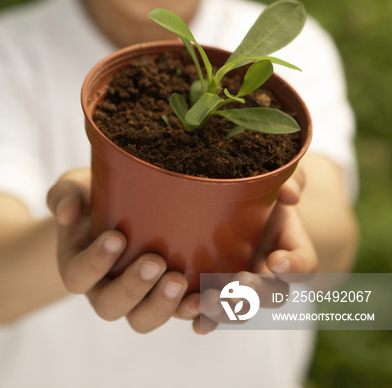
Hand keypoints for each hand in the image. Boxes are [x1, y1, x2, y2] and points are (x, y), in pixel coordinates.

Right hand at [47, 168, 191, 332]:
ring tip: (182, 282)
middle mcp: (105, 290)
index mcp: (79, 266)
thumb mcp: (75, 187)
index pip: (79, 276)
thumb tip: (67, 212)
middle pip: (112, 306)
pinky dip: (198, 312)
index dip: (96, 262)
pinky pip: (181, 315)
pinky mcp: (168, 298)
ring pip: (145, 318)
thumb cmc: (95, 196)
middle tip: (155, 262)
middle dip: (135, 287)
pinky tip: (213, 299)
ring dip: (165, 306)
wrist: (121, 208)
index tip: (116, 237)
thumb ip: (66, 194)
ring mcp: (138, 298)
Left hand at [175, 166, 317, 333]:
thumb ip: (290, 181)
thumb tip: (289, 194)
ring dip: (227, 311)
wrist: (239, 201)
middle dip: (256, 293)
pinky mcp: (217, 290)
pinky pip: (215, 312)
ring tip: (209, 303)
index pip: (304, 264)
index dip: (294, 267)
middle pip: (272, 295)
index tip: (278, 261)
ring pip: (242, 309)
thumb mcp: (279, 177)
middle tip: (240, 282)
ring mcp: (244, 285)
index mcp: (291, 247)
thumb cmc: (264, 188)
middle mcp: (270, 273)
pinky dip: (206, 320)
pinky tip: (195, 322)